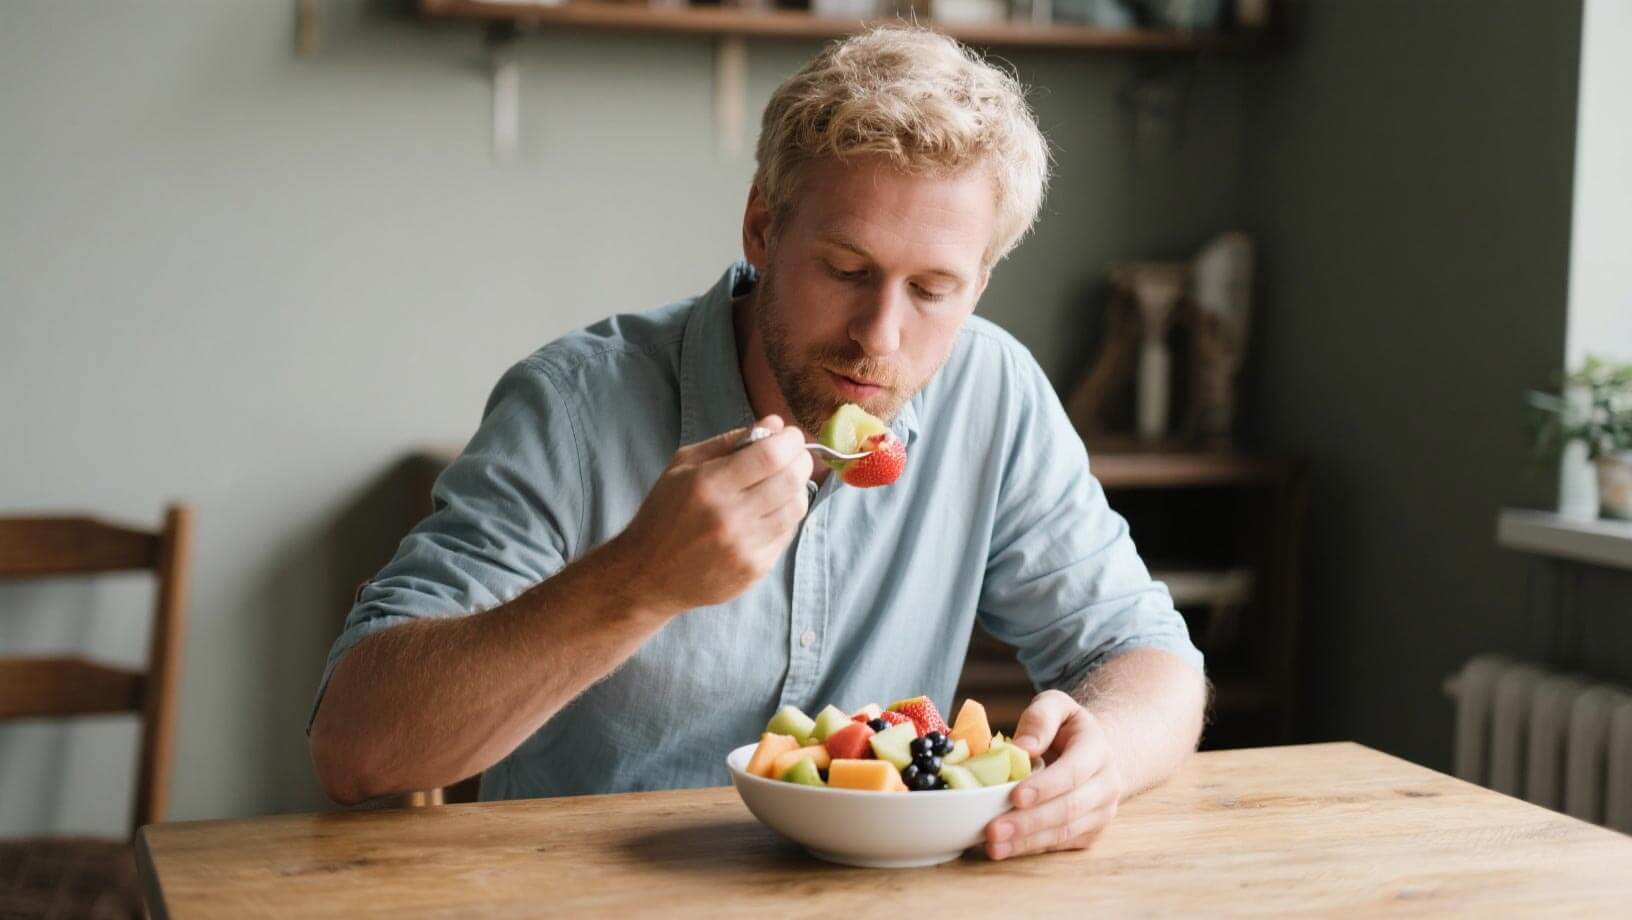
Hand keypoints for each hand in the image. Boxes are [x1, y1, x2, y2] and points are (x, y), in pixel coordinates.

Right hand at [610, 415, 813, 612]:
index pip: (770, 455)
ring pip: (796, 508)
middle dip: (801, 460)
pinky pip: (788, 534)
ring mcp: (744, 547)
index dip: (789, 440)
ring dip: (797, 489)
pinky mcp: (754, 569)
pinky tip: (771, 511)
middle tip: (794, 456)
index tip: (789, 436)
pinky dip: (786, 516)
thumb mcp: (682, 466)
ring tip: (783, 483)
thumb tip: (774, 424)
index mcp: (708, 485)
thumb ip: (729, 441)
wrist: (646, 576)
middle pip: (790, 480)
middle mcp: (729, 517)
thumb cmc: (662, 515)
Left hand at [984, 689, 1122, 860]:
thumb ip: (1039, 718)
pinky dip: (1032, 848)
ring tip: (994, 845)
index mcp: (1097, 749)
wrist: (1096, 752)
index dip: (1045, 787)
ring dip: (1028, 842)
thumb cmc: (1066, 728)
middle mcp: (1106, 784)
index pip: (1074, 772)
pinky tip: (1006, 849)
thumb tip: (1021, 747)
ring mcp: (1102, 812)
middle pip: (1069, 808)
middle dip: (1030, 821)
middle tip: (993, 829)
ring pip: (1065, 832)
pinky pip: (1061, 844)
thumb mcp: (1055, 705)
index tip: (1015, 796)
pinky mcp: (1090, 832)